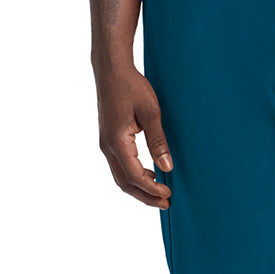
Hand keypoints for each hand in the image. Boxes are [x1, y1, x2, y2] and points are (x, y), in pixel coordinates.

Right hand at [96, 62, 173, 207]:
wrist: (111, 70)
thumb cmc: (131, 86)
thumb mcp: (151, 113)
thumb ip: (158, 141)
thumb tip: (167, 166)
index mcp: (116, 141)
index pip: (134, 175)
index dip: (152, 188)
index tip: (168, 194)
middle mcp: (107, 146)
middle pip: (124, 182)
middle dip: (145, 196)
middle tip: (165, 203)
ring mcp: (105, 143)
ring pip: (120, 176)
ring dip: (139, 187)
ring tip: (159, 192)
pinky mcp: (108, 139)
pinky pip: (119, 165)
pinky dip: (133, 175)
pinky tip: (149, 172)